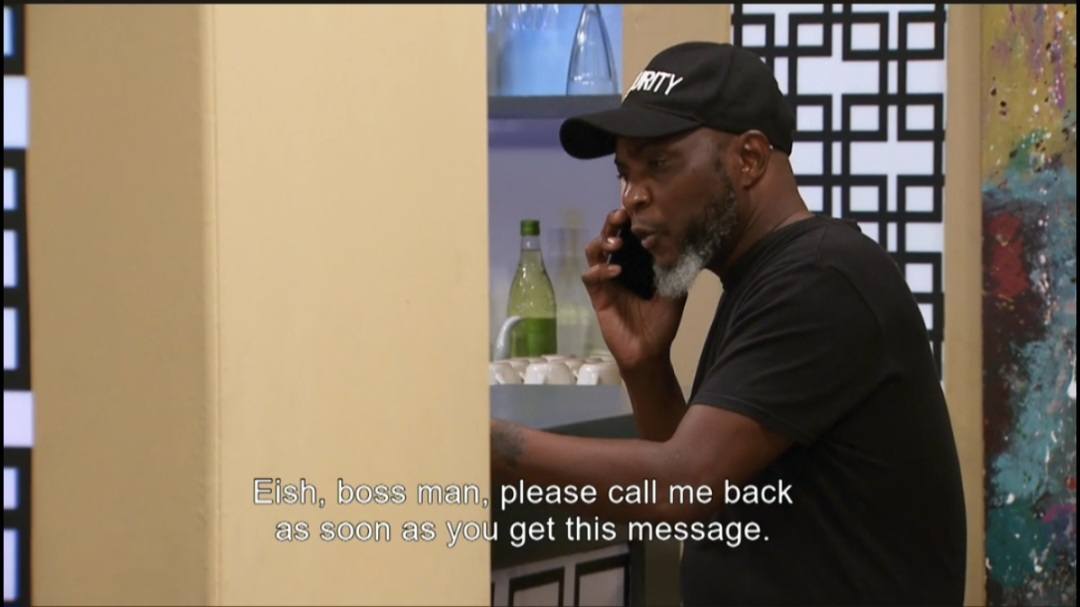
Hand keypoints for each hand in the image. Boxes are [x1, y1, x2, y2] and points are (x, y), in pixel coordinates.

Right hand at [582, 208, 687, 369]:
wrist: (650, 352)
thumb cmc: (662, 323)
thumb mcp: (677, 291)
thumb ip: (677, 268)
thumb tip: (686, 242)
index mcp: (637, 263)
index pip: (629, 234)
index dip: (630, 219)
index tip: (637, 208)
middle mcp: (619, 267)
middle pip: (608, 235)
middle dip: (612, 223)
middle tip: (621, 216)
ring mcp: (606, 281)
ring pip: (593, 251)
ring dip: (602, 242)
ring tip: (616, 245)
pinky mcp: (598, 296)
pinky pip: (590, 277)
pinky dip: (601, 271)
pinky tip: (616, 272)